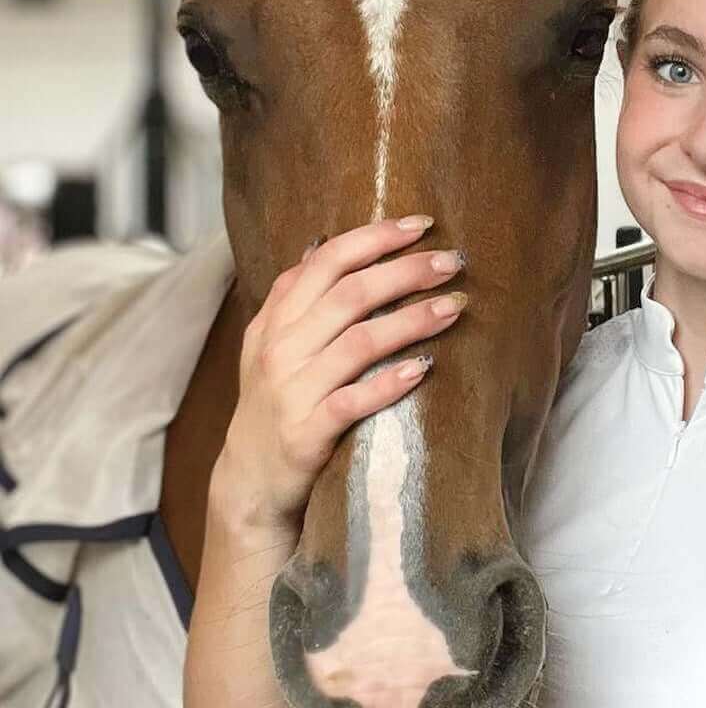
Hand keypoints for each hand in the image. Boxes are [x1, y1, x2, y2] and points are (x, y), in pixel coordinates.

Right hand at [210, 218, 467, 539]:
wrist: (248, 482)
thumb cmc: (273, 406)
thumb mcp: (268, 345)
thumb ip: (293, 297)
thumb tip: (320, 243)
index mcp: (277, 321)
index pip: (326, 262)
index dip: (374, 238)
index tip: (422, 225)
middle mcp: (282, 349)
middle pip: (350, 295)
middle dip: (405, 272)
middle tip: (452, 262)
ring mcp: (293, 391)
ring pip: (358, 343)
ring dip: (411, 320)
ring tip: (455, 307)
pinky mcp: (307, 434)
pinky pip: (352, 402)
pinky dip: (389, 383)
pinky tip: (424, 369)